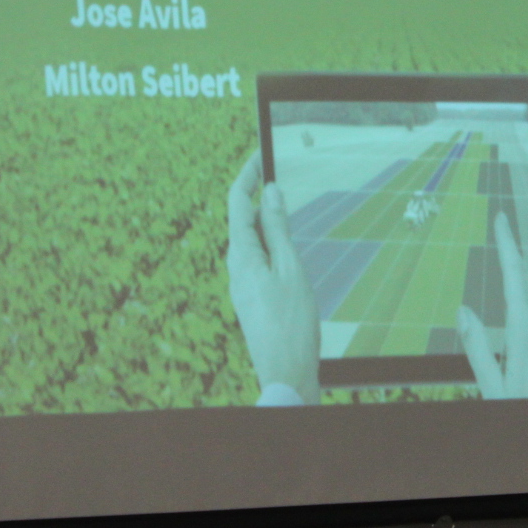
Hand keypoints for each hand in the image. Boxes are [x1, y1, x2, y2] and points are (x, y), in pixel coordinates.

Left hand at [227, 151, 319, 405]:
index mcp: (241, 255)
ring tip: (283, 204)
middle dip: (256, 195)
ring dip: (265, 220)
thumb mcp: (290, 269)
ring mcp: (243, 283)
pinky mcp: (252, 297)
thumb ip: (278, 230)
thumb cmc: (291, 324)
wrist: (285, 372)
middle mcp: (236, 267)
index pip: (237, 202)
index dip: (247, 175)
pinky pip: (258, 259)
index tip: (259, 155)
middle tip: (274, 172)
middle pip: (242, 220)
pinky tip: (286, 246)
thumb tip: (270, 193)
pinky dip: (270, 243)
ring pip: (251, 241)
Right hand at [458, 212, 527, 398]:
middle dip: (507, 343)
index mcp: (525, 333)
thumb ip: (476, 346)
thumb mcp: (491, 387)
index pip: (515, 276)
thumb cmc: (527, 417)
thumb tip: (463, 310)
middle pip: (520, 321)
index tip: (503, 218)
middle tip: (503, 382)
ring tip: (523, 400)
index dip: (507, 244)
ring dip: (524, 364)